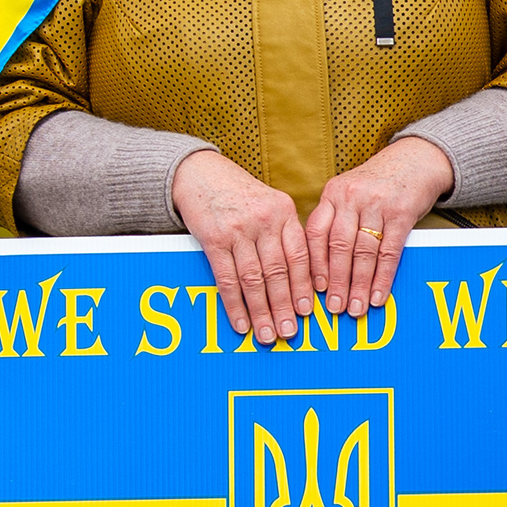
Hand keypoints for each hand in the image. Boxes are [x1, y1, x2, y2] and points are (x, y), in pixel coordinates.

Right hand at [171, 149, 310, 346]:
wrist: (198, 172)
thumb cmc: (238, 193)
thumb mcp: (269, 203)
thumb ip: (283, 233)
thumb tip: (300, 278)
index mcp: (284, 211)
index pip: (300, 255)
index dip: (304, 286)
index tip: (308, 310)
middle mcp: (264, 220)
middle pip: (279, 272)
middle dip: (284, 306)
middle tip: (290, 332)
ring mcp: (239, 230)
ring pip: (255, 279)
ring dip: (262, 311)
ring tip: (268, 335)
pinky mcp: (214, 238)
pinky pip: (228, 279)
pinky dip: (235, 305)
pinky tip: (241, 322)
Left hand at [306, 136, 450, 319]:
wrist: (415, 160)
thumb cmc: (379, 184)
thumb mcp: (350, 193)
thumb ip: (335, 220)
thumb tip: (322, 267)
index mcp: (332, 193)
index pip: (316, 233)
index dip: (315, 264)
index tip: (316, 289)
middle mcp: (351, 197)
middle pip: (339, 247)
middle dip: (337, 282)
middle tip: (334, 307)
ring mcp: (377, 204)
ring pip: (363, 253)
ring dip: (359, 285)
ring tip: (356, 307)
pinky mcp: (401, 212)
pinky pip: (389, 252)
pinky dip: (383, 278)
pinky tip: (378, 295)